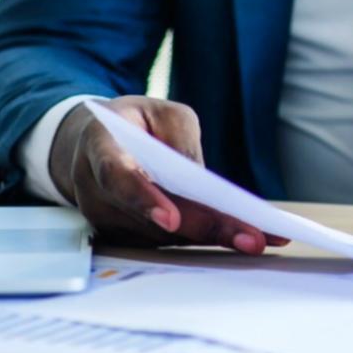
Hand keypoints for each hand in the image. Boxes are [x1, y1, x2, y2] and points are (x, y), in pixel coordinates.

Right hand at [48, 96, 286, 252]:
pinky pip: (163, 240)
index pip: (118, 177)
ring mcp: (104, 217)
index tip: (171, 220)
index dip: (143, 199)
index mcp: (101, 146)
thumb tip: (200, 179)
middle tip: (251, 239)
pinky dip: (201, 239)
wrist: (94, 141)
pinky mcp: (121, 234)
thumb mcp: (162, 112)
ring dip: (210, 238)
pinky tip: (238, 236)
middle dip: (203, 228)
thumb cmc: (136, 122)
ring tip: (258, 238)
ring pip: (160, 235)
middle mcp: (95, 189)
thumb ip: (181, 138)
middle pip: (151, 217)